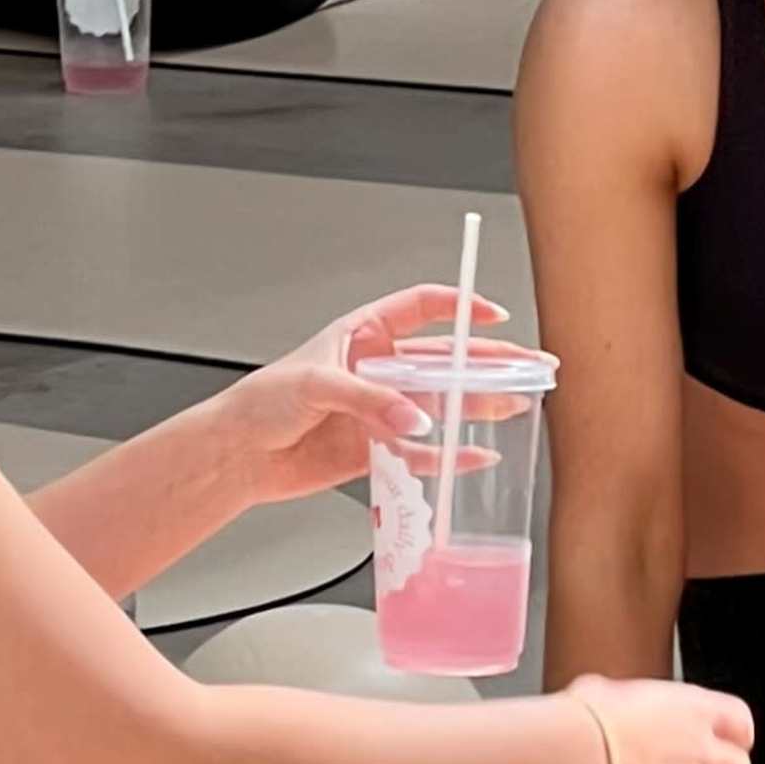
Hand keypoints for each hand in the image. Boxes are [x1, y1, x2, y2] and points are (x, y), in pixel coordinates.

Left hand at [196, 283, 512, 508]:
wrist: (236, 456)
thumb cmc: (259, 402)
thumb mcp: (314, 384)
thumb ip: (369, 400)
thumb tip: (416, 419)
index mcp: (363, 334)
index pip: (421, 308)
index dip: (459, 306)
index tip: (492, 314)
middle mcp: (378, 369)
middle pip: (445, 358)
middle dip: (489, 360)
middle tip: (528, 366)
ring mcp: (380, 410)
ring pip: (442, 404)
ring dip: (479, 405)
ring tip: (517, 405)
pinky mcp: (377, 449)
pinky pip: (424, 451)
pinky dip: (451, 455)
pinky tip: (476, 457)